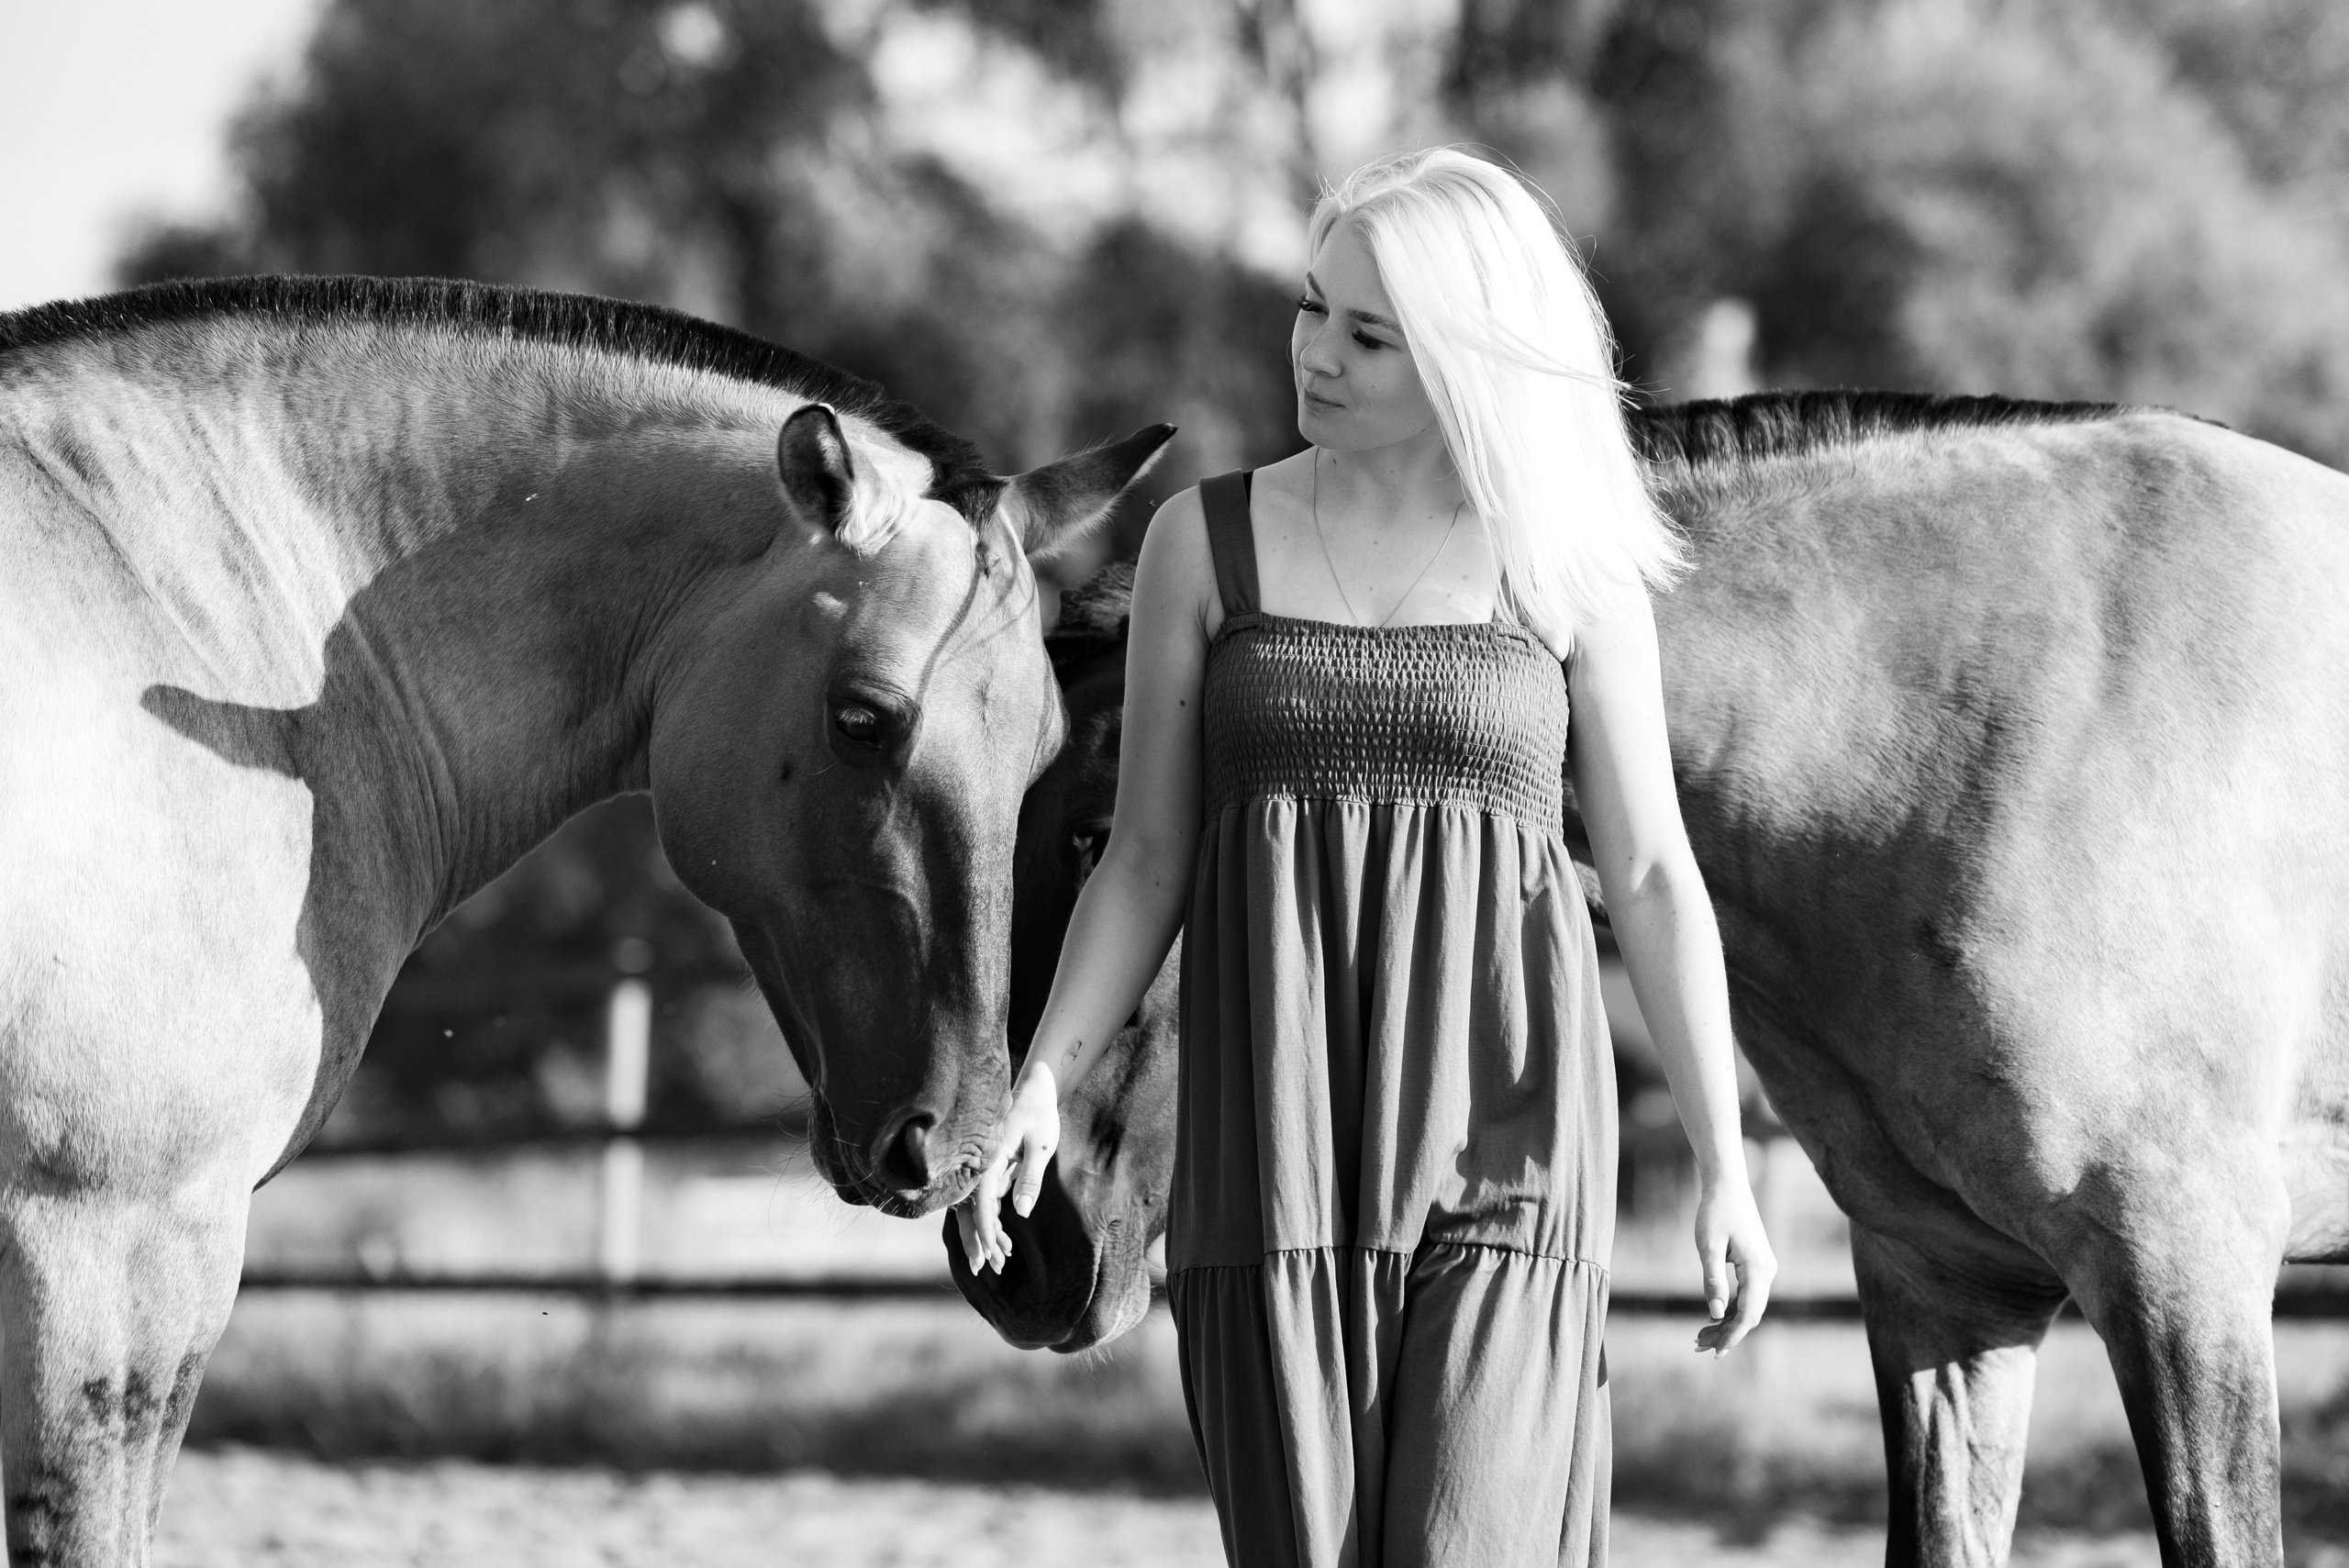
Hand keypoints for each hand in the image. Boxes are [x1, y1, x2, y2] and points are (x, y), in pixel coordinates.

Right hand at [953, 1063, 1060, 1274]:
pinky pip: (987, 1200)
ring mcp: (984, 1168)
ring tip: (998, 1263)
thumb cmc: (1040, 1114)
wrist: (1035, 1088)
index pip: (982, 1200)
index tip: (989, 1251)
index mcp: (988, 1157)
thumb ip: (1030, 1178)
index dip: (984, 1228)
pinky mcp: (992, 1169)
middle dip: (978, 1239)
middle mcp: (981, 1165)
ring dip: (986, 1235)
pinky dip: (993, 1222)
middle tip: (985, 1268)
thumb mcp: (1041, 1145)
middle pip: (972, 1208)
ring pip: (978, 1208)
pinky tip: (1005, 1243)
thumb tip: (1021, 1213)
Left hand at [1691, 1170, 1776, 1355]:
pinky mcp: (1758, 1265)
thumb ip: (1712, 1280)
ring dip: (1728, 1323)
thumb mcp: (1708, 1246)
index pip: (1748, 1314)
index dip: (1732, 1336)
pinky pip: (1748, 1295)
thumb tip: (1714, 1314)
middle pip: (1751, 1314)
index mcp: (1758, 1269)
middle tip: (1699, 1346)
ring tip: (1700, 1336)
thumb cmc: (1715, 1212)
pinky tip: (1713, 1316)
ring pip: (1750, 1306)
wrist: (1727, 1186)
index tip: (1716, 1352)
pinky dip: (1731, 1308)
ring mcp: (1765, 1268)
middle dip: (1727, 1333)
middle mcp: (1767, 1271)